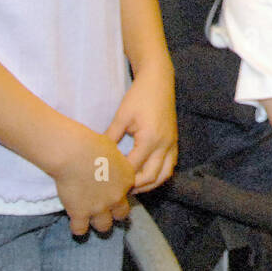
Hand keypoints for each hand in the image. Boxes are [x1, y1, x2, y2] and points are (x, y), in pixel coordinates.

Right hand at [51, 128, 136, 235]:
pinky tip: (76, 221)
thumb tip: (113, 163)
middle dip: (115, 212)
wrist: (74, 153)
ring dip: (99, 223)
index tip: (112, 188)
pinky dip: (78, 227)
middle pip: (121, 214)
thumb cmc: (93, 144)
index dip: (120, 191)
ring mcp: (99, 208)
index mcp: (127, 179)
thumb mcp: (113, 150)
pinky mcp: (80, 213)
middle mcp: (116, 196)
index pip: (129, 192)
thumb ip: (117, 163)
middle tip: (105, 207)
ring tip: (91, 217)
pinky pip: (80, 230)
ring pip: (104, 226)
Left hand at [105, 63, 177, 193]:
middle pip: (151, 177)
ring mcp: (172, 144)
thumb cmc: (139, 95)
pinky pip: (170, 165)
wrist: (159, 80)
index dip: (120, 178)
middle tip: (118, 190)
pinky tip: (147, 176)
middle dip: (135, 187)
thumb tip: (97, 155)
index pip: (134, 168)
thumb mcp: (122, 116)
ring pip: (164, 175)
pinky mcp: (174, 141)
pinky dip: (159, 174)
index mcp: (150, 139)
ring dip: (149, 184)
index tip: (106, 184)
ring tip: (133, 187)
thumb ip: (110, 137)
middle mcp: (164, 145)